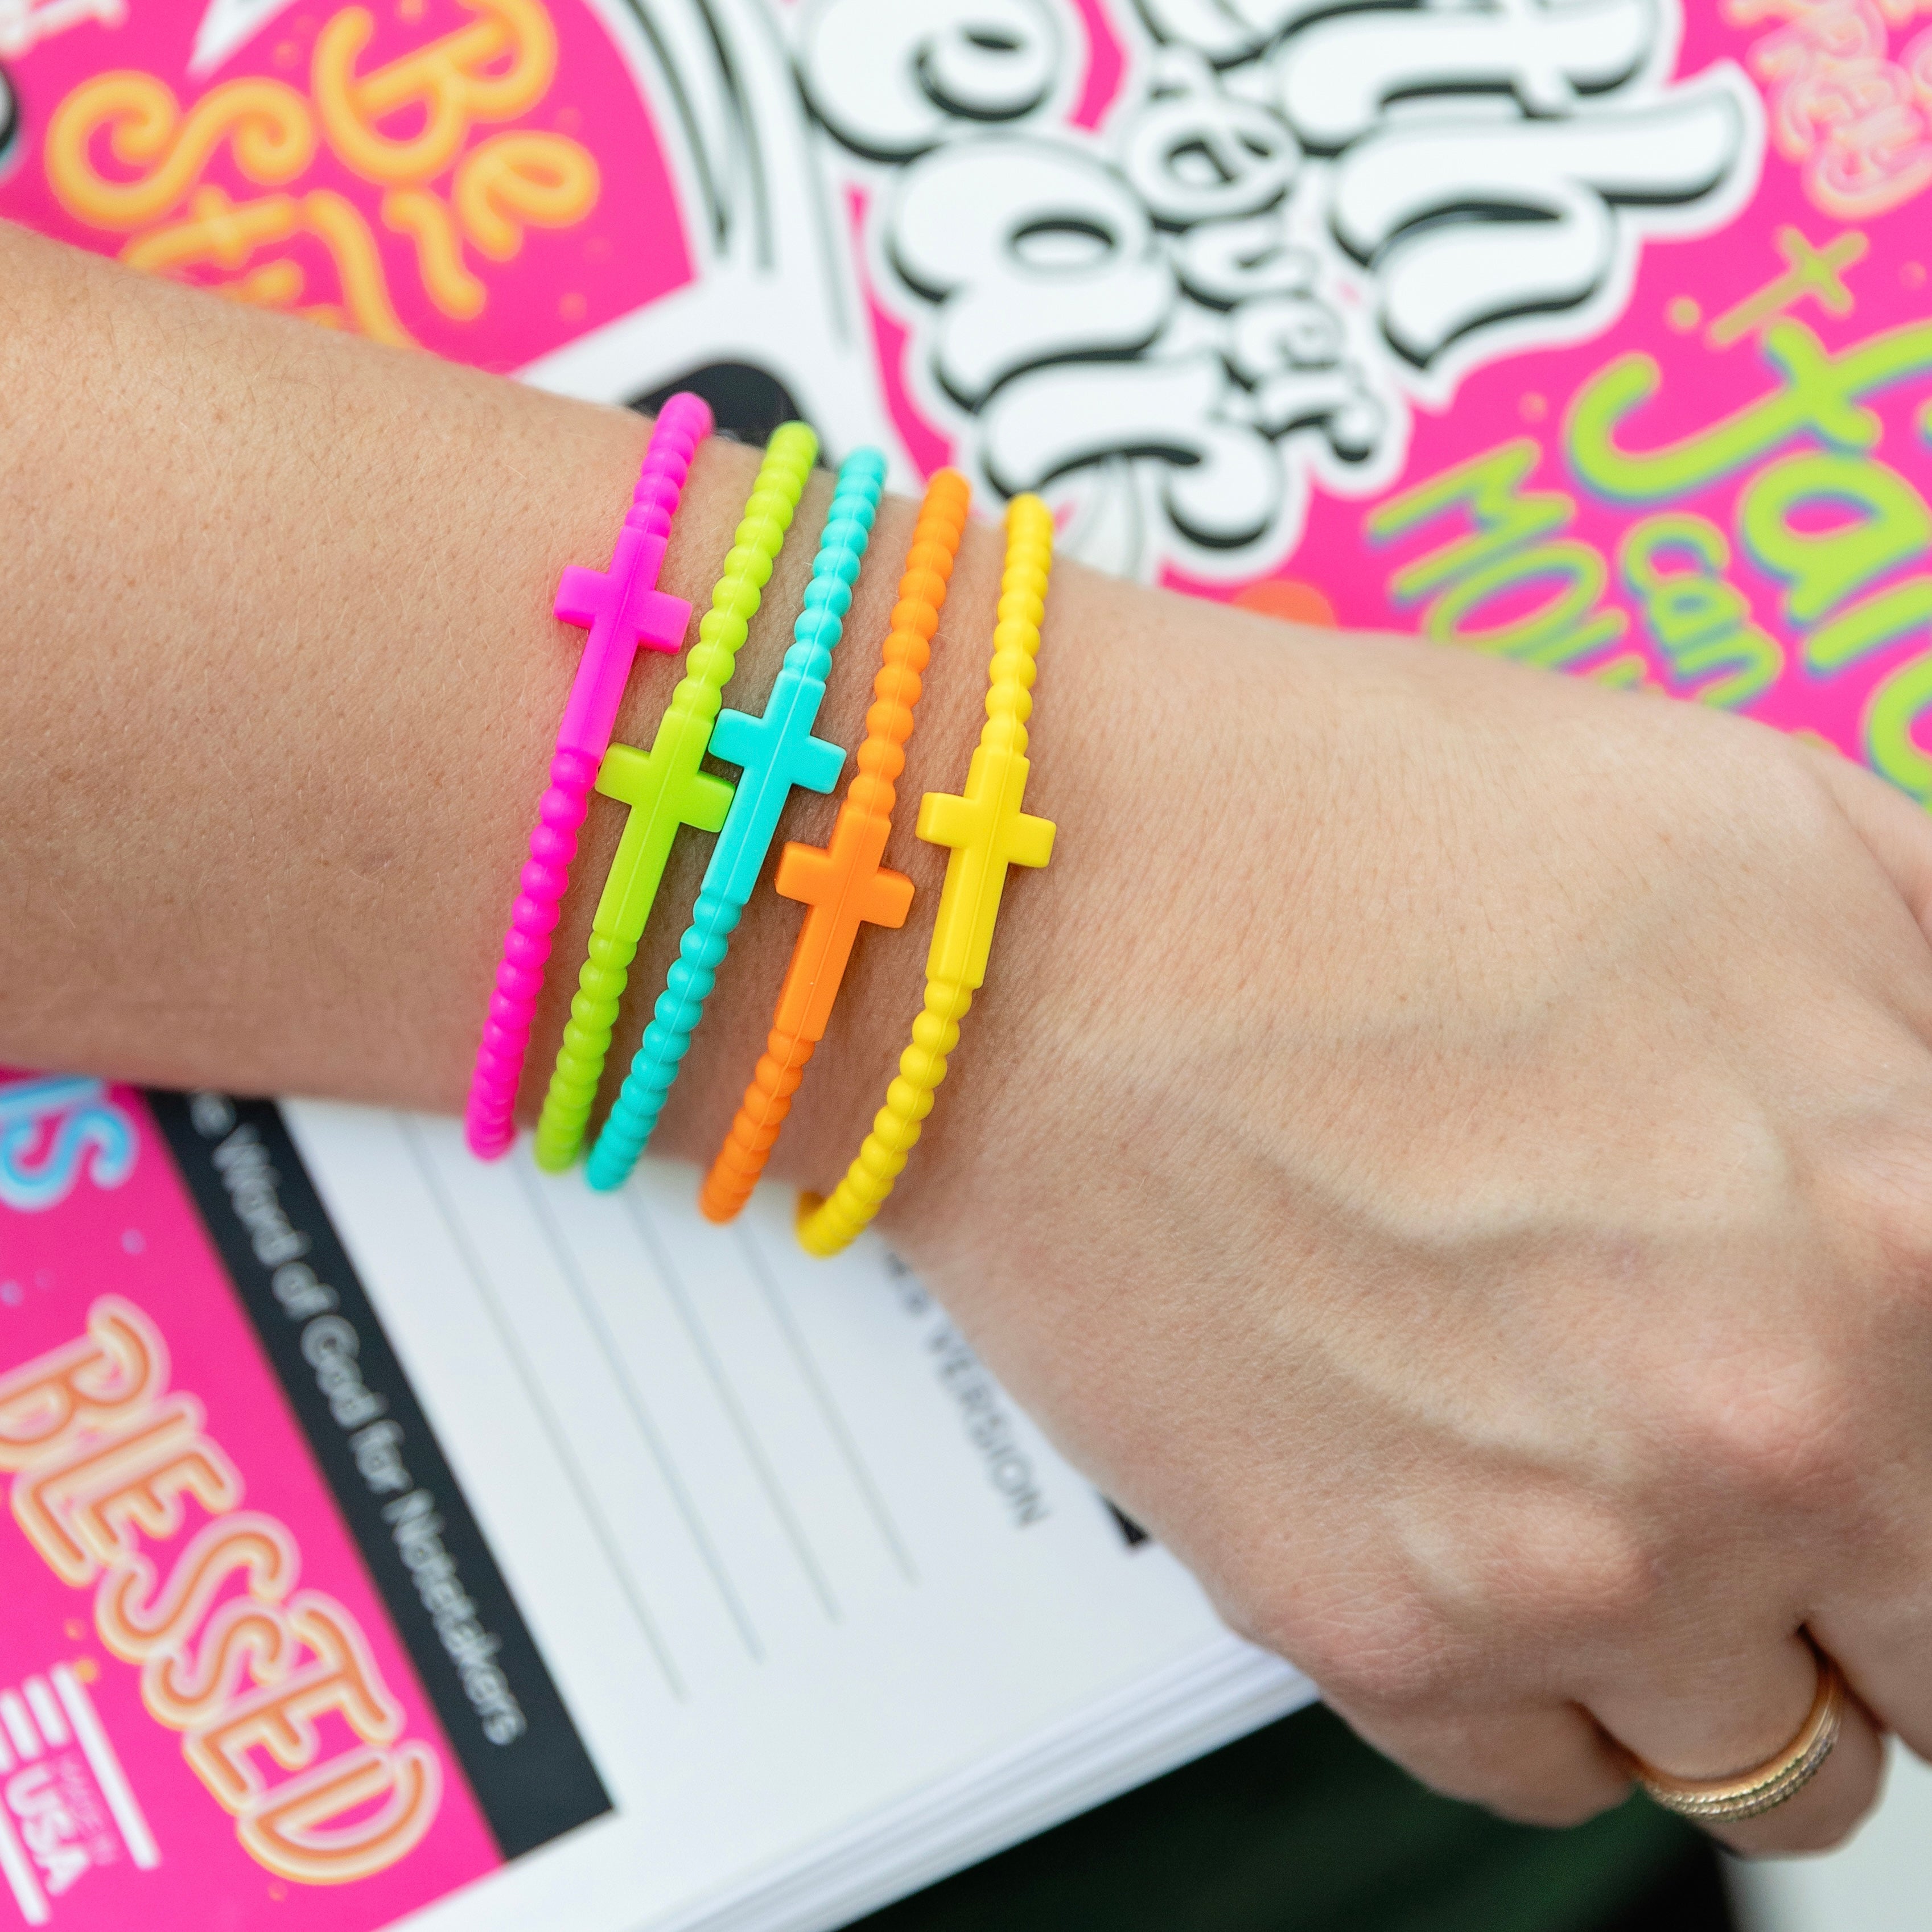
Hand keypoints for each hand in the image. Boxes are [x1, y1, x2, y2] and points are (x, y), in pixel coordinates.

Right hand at [889, 579, 1931, 1852]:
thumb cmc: (1350, 825)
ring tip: (1598, 1475)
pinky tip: (1464, 1506)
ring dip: (1716, 1642)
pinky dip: (1537, 1675)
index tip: (1897, 1428)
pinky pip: (1539, 1768)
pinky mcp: (1363, 1620)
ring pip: (1760, 1761)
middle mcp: (1757, 1428)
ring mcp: (1559, 1557)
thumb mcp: (1774, 837)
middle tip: (1770, 1458)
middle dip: (1880, 1571)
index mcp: (1904, 1227)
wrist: (1044, 898)